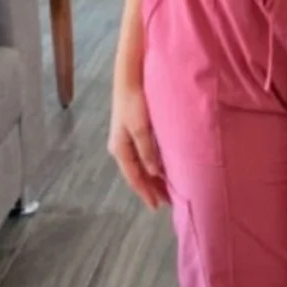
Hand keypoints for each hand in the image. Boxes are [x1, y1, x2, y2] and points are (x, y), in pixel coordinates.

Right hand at [108, 79, 168, 210]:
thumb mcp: (141, 128)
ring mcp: (126, 140)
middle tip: (166, 202)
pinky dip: (152, 166)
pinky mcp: (133, 132)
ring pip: (140, 166)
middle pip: (136, 174)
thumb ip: (147, 150)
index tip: (157, 206)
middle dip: (149, 188)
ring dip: (151, 178)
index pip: (134, 178)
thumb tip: (152, 173)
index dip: (145, 193)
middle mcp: (121, 148)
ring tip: (166, 190)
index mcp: (120, 149)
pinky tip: (161, 169)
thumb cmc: (135, 102)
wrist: (130, 79)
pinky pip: (142, 156)